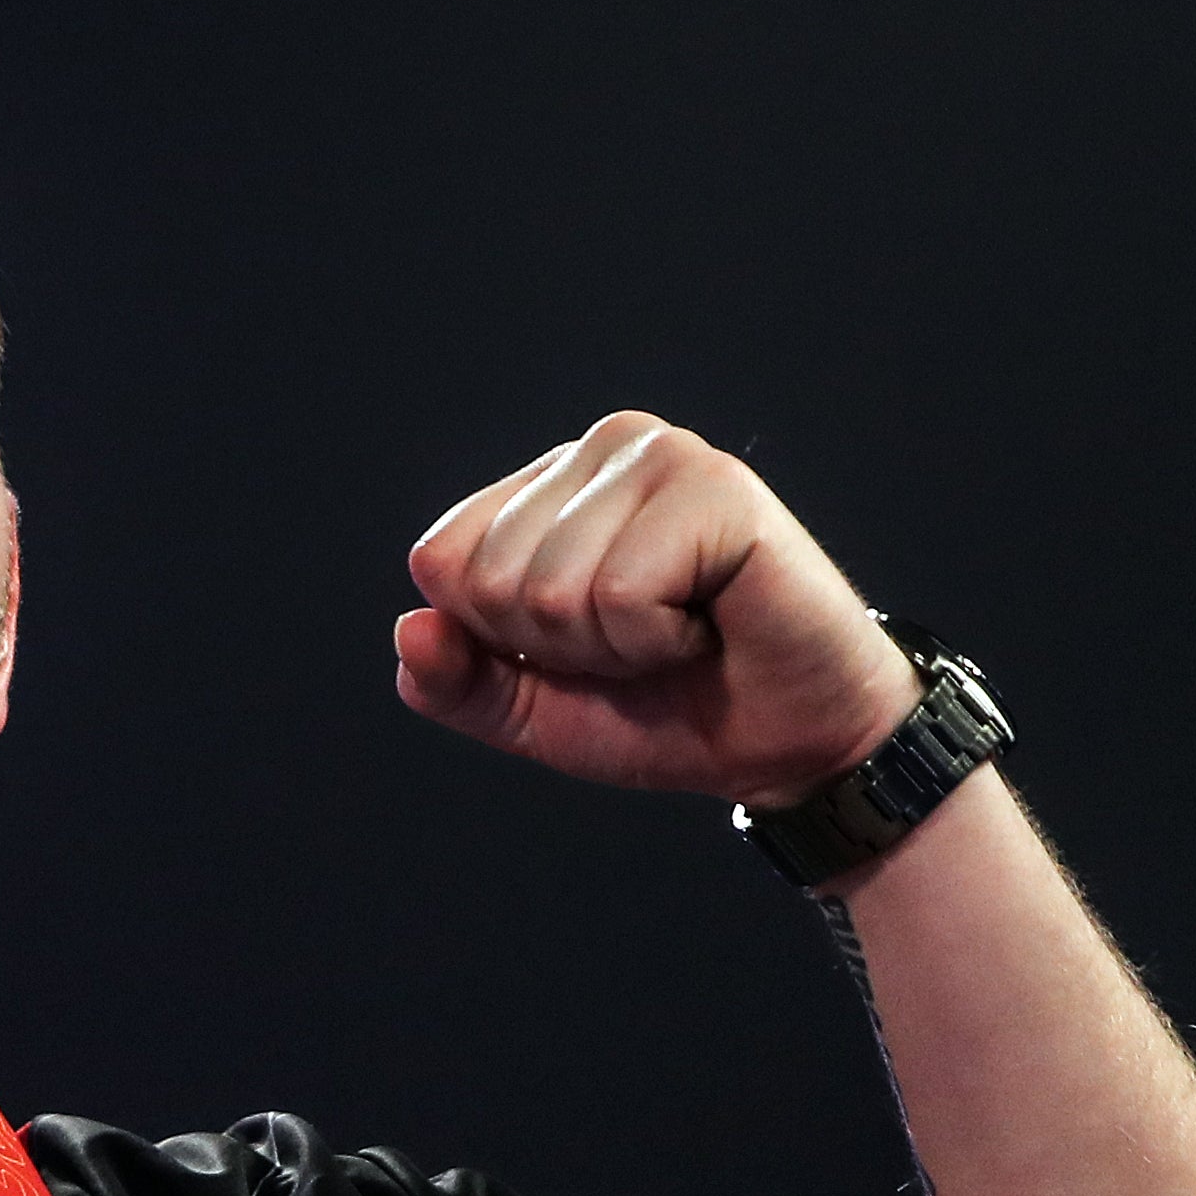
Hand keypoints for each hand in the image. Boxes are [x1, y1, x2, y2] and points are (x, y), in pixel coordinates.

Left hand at [396, 411, 913, 805]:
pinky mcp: (717, 485)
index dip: (500, 638)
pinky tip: (711, 623)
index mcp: (545, 486)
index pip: (439, 561)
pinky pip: (621, 595)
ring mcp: (660, 455)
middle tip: (642, 644)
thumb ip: (454, 680)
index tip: (584, 646)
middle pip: (487, 579)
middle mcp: (600, 449)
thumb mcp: (531, 710)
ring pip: (550, 589)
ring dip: (613, 648)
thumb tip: (408, 629)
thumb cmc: (668, 711)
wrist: (787, 746)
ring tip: (680, 631)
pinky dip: (659, 641)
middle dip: (559, 647)